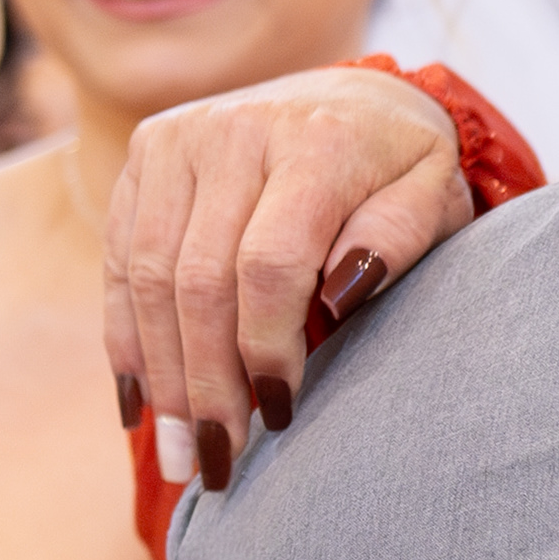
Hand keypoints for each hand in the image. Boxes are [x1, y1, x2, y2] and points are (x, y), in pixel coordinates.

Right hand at [104, 64, 472, 479]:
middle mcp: (236, 129)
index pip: (271, 262)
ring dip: (161, 376)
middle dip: (205, 383)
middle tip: (216, 462)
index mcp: (318, 140)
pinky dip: (128, 336)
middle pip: (199, 278)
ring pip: (149, 276)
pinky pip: (122, 258)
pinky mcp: (146, 152)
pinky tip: (142, 402)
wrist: (359, 97)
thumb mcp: (436, 196)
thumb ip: (399, 238)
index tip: (280, 414)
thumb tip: (339, 295)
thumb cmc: (405, 167)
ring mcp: (181, 137)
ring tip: (179, 455)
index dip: (266, 347)